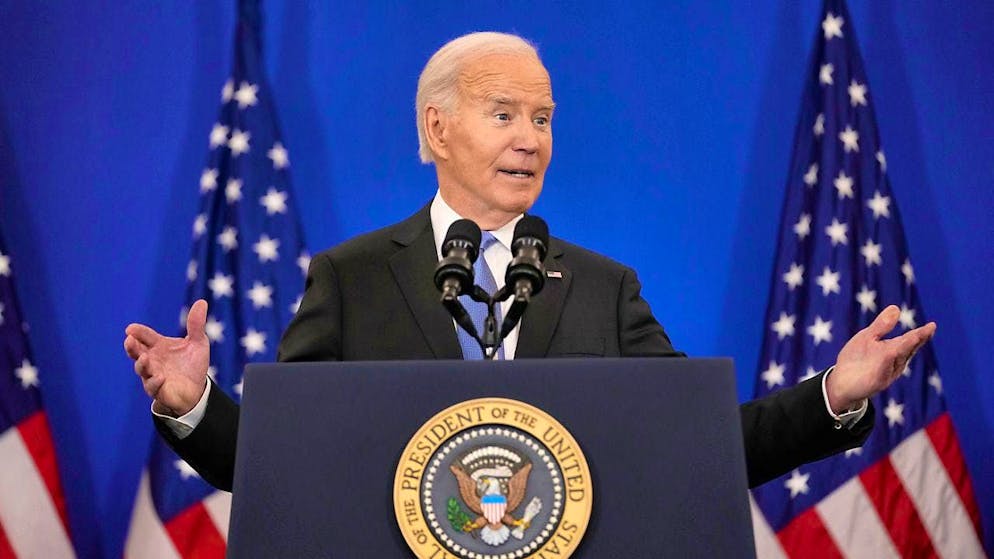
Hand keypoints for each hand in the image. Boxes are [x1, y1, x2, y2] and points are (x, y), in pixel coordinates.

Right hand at [124, 299, 210, 416]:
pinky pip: (153, 387)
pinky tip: (160, 376)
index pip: (144, 336)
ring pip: (141, 369)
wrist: (197, 389)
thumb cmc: (192, 364)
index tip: (131, 328)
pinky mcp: (158, 390)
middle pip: (136, 352)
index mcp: (158, 346)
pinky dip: (155, 382)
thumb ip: (196, 325)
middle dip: (131, 346)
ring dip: (141, 364)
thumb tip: (202, 302)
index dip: (137, 332)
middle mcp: (151, 359)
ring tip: (144, 357)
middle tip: (129, 340)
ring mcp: (152, 375)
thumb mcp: (198, 342)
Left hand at [827, 305, 935, 413]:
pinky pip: (884, 370)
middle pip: (907, 348)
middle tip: (929, 330)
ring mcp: (887, 372)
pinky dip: (888, 362)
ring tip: (916, 336)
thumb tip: (896, 307)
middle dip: (917, 339)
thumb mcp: (868, 337)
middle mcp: (894, 361)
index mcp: (893, 349)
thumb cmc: (856, 359)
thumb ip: (882, 325)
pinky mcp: (877, 381)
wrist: (842, 382)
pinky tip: (890, 353)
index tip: (932, 325)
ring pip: (898, 357)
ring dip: (906, 347)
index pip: (909, 339)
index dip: (921, 333)